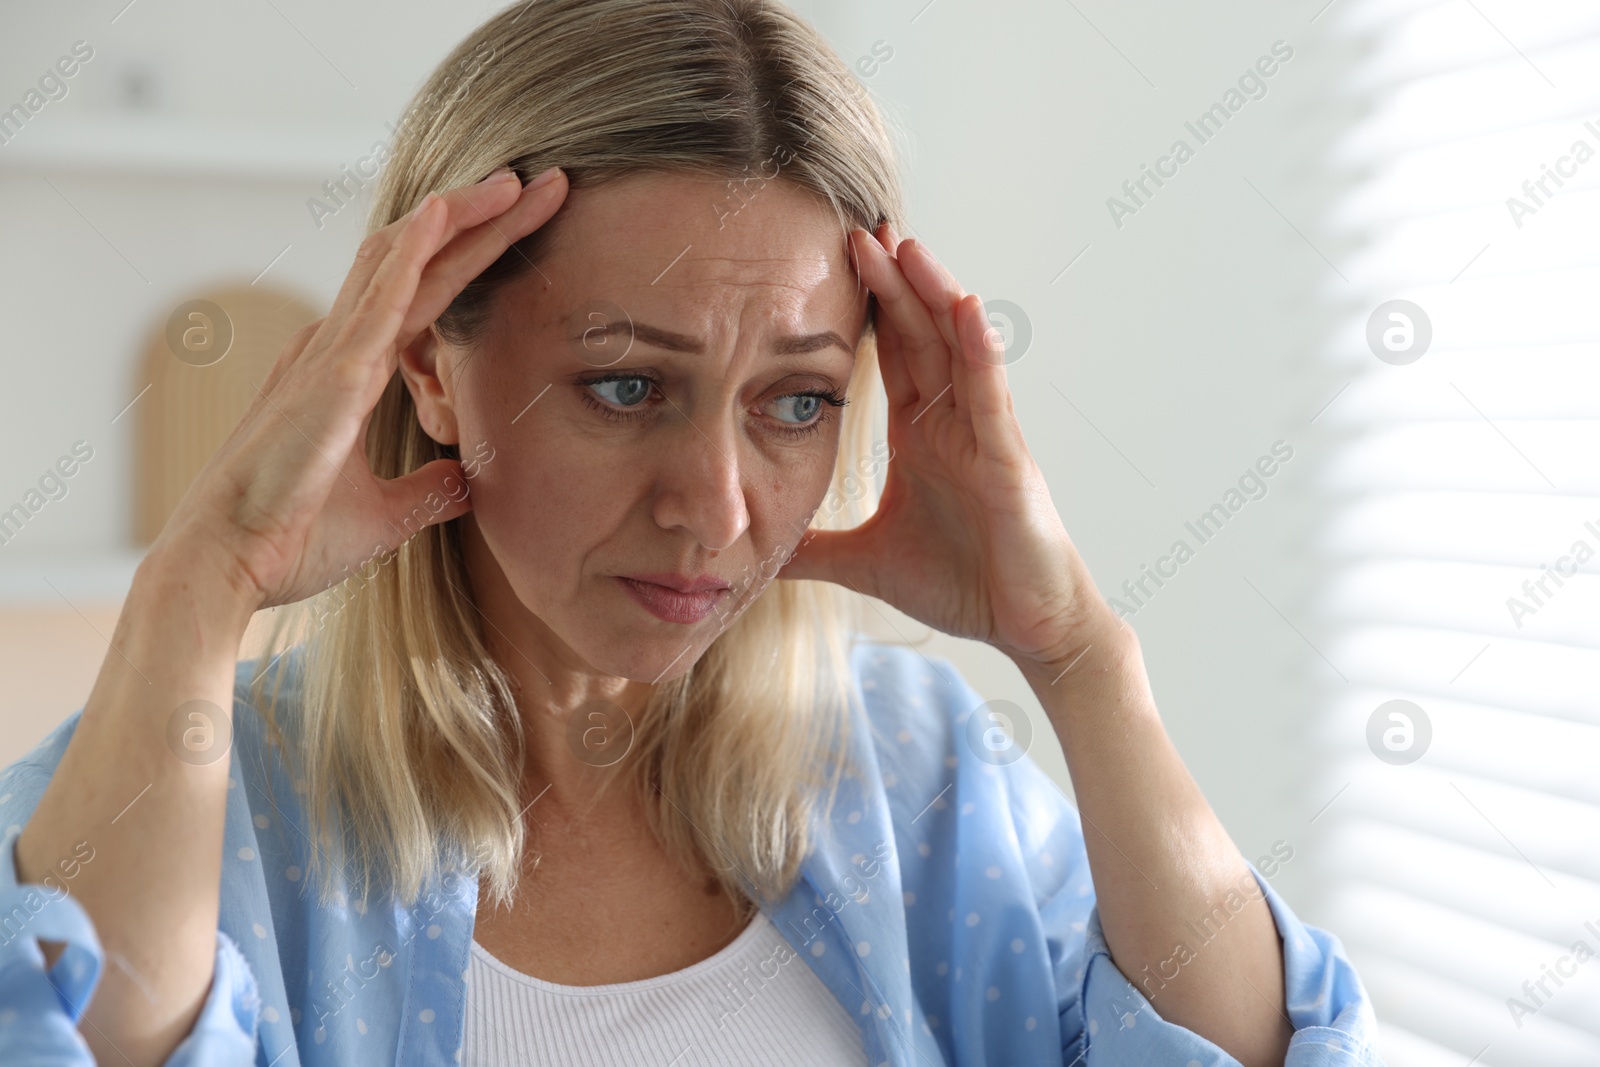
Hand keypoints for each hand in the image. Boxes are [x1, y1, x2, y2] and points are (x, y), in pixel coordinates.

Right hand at [149, 165, 570, 612]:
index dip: (475, 255)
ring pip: (402, 263)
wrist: (229, 566)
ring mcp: (331, 357)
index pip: (427, 296)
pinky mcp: (331, 380)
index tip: (526, 225)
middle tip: (537, 182)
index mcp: (350, 372)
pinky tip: (442, 215)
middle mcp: (339, 348)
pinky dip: (410, 255)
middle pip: (419, 263)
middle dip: (479, 220)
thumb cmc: (288, 538)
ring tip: (511, 181)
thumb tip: (465, 484)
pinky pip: (377, 303)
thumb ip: (426, 493)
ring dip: (458, 218)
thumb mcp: (383, 516)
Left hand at [780, 223, 1114, 673]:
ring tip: (904, 244)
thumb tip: (757, 552)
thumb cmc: (963, 585)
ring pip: (956, 350)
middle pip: (919, 336)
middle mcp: (953, 422)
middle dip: (890, 282)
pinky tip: (964, 307)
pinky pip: (991, 396)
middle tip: (857, 227)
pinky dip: (979, 351)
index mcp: (921, 435)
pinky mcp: (1009, 460)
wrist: (1026, 628)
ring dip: (932, 296)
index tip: (833, 259)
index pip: (890, 355)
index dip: (866, 308)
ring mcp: (984, 435)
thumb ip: (814, 550)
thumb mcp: (866, 563)